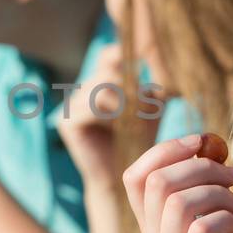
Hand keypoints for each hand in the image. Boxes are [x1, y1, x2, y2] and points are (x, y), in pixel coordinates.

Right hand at [57, 43, 154, 189]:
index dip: (125, 55)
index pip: (110, 54)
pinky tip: (118, 131)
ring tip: (134, 123)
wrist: (126, 178)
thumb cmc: (141, 141)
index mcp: (103, 82)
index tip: (145, 68)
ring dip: (123, 105)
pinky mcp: (66, 122)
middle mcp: (84, 89)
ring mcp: (72, 104)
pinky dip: (108, 118)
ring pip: (100, 89)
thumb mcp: (152, 108)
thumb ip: (153, 86)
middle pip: (108, 72)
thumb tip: (167, 62)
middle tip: (146, 111)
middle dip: (131, 90)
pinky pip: (89, 108)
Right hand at [122, 134, 232, 232]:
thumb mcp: (217, 226)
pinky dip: (225, 219)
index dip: (164, 150)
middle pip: (157, 183)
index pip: (135, 177)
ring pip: (178, 203)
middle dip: (200, 166)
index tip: (200, 141)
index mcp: (153, 229)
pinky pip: (201, 231)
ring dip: (217, 192)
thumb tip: (210, 146)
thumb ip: (208, 193)